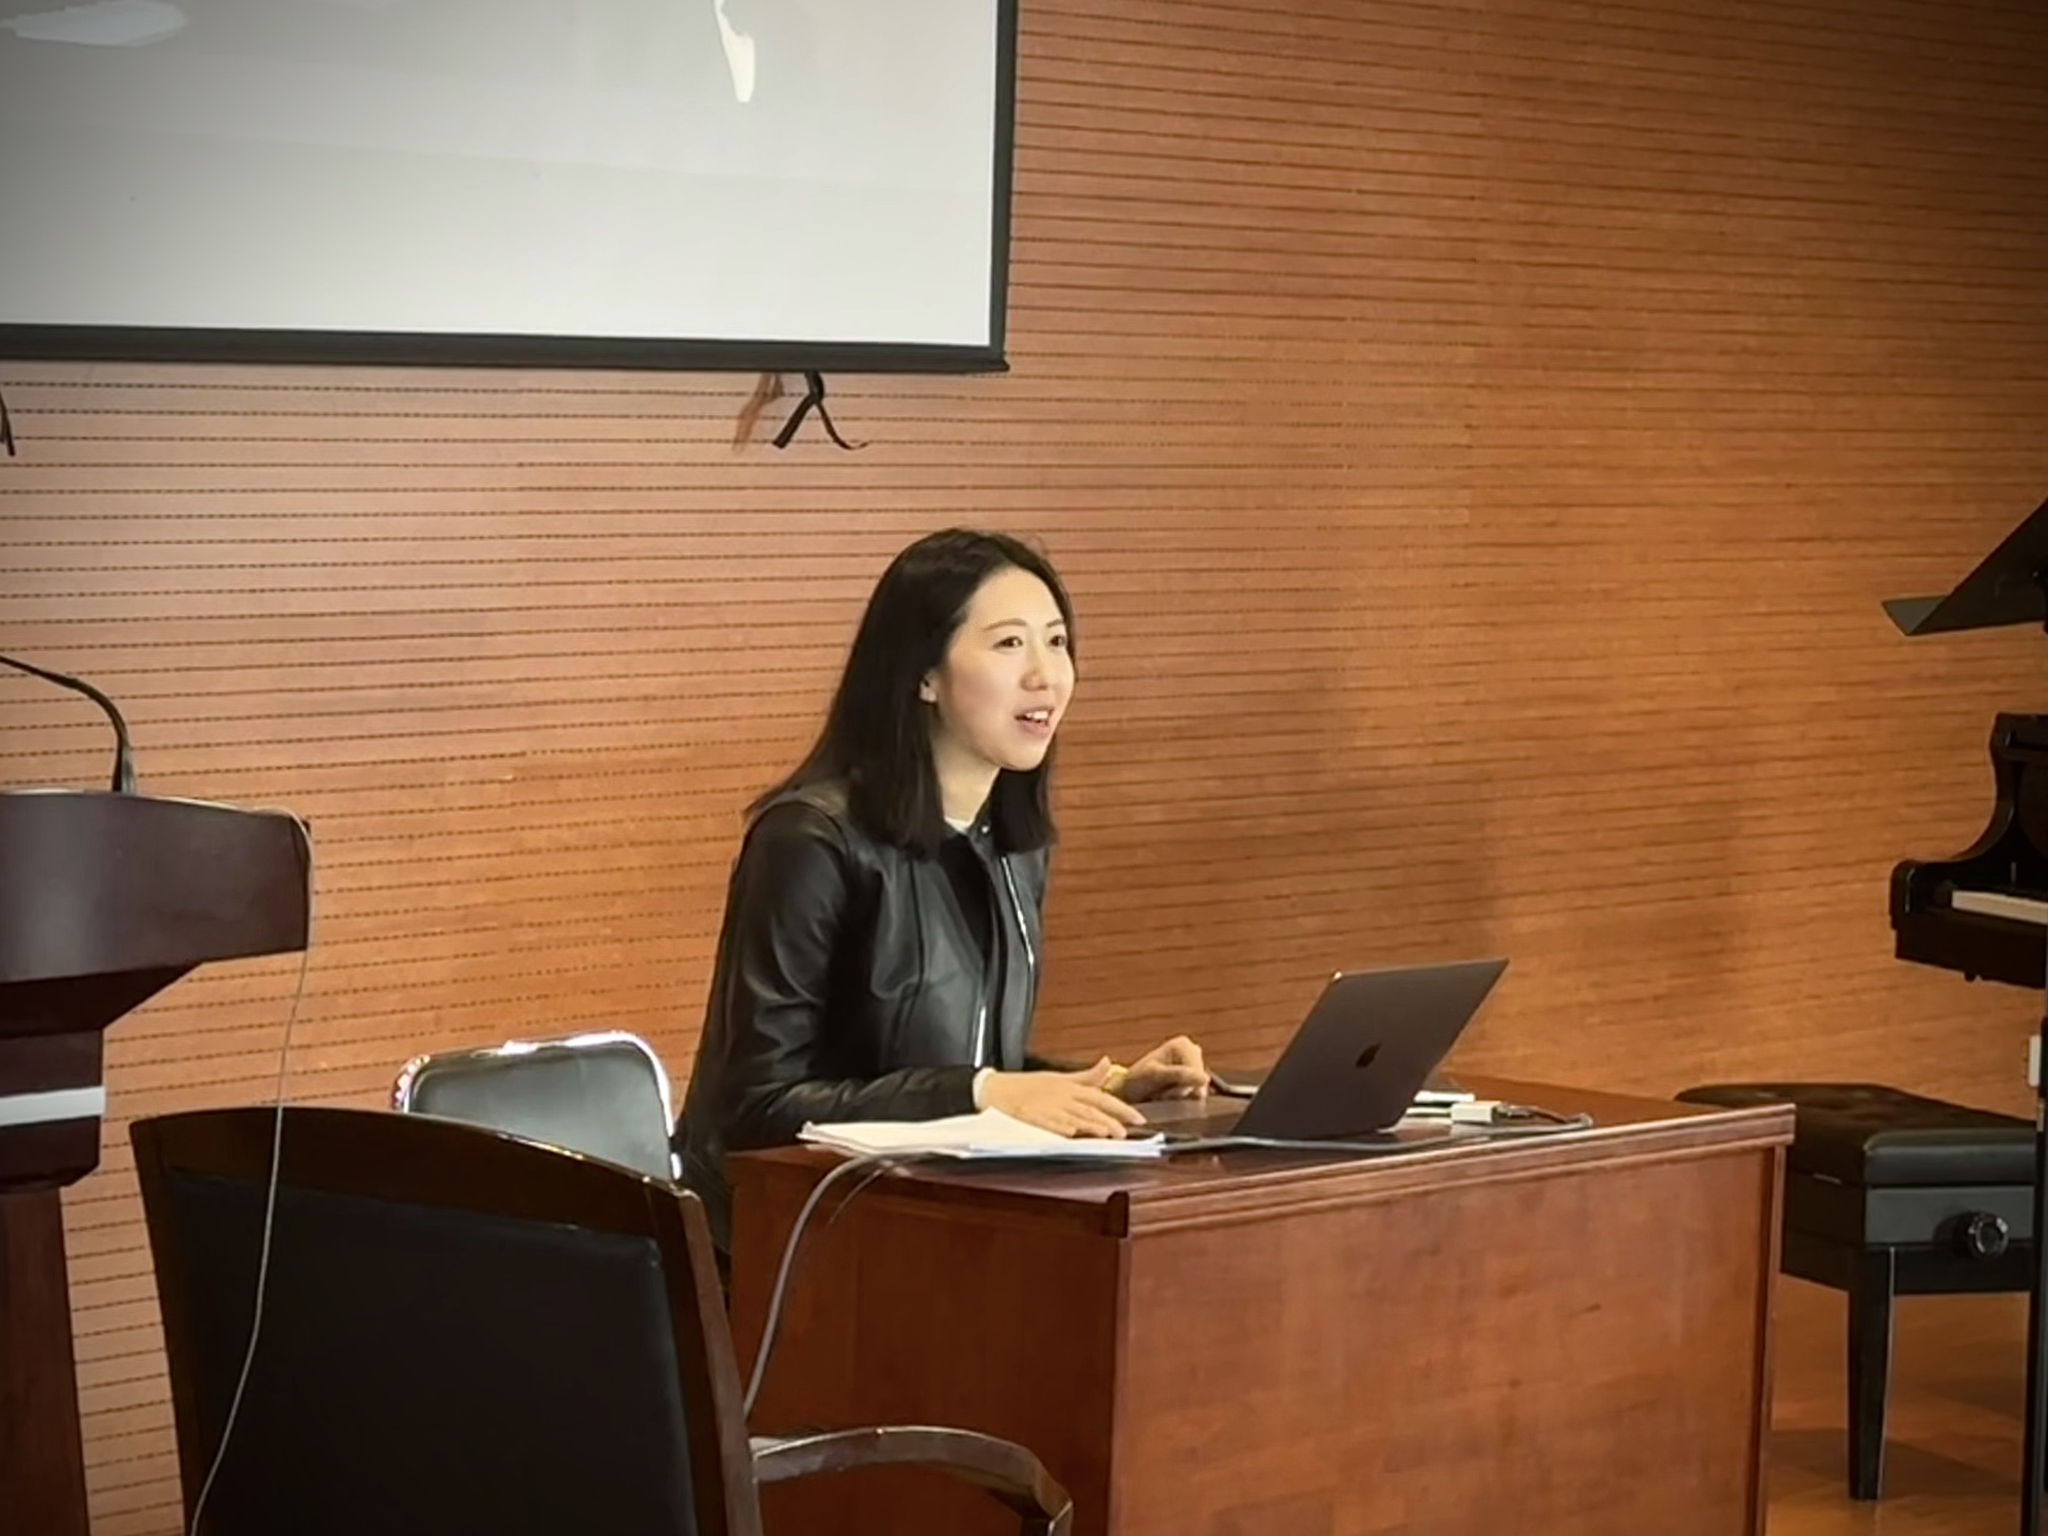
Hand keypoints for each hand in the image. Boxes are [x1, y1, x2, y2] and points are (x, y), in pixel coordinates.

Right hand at [978, 1059, 1145, 1137]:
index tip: (1139, 1118)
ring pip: (1072, 1117)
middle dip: (1109, 1120)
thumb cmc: (1027, 1086)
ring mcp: (1046, 1107)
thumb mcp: (1060, 1078)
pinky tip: (1070, 1132)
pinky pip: (1046, 1122)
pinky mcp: (1029, 1116)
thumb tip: (1108, 1063)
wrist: (995, 1089)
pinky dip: (1058, 1127)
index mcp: (1070, 1088)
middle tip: (1125, 1132)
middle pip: (1090, 1109)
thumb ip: (1087, 1076)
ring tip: (1105, 1132)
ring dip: (1089, 1124)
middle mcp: (1062, 1097)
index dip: (1121, 1108)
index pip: (1101, 1098)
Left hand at [1111, 1035, 1208, 1102]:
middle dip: (1183, 1092)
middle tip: (1162, 1094)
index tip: (1164, 1090)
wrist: (1129, 1093)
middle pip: (1199, 1082)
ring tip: (1164, 1095)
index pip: (1196, 1072)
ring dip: (1182, 1098)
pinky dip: (1184, 1101)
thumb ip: (1180, 1076)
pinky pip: (1197, 1096)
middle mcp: (1192, 1052)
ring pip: (1199, 1090)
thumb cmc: (1138, 1081)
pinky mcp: (1195, 1081)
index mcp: (1183, 1044)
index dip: (1183, 1086)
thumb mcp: (1156, 1076)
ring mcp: (1195, 1067)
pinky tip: (1170, 1098)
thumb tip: (1205, 1079)